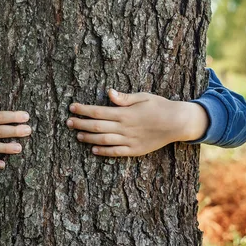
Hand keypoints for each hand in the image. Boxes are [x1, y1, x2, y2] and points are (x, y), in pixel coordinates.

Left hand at [66, 89, 207, 156]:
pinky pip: (116, 152)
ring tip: (77, 136)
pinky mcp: (135, 150)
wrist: (177, 123)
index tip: (72, 108)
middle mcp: (125, 128)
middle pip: (97, 126)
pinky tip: (93, 150)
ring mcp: (129, 140)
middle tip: (68, 122)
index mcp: (125, 113)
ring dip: (88, 138)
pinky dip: (103, 151)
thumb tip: (109, 92)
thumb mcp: (143, 97)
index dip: (83, 110)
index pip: (98, 111)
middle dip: (81, 124)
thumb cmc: (160, 106)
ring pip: (104, 140)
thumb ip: (125, 98)